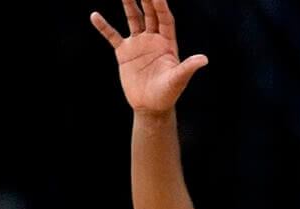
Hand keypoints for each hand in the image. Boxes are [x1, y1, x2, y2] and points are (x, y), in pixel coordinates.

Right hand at [89, 0, 208, 115]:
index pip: (165, 19)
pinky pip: (112, 36)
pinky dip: (104, 26)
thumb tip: (204, 59)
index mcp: (167, 43)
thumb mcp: (178, 80)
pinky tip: (95, 16)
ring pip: (133, 19)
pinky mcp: (124, 53)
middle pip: (149, 14)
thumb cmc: (168, 94)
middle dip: (146, 0)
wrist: (151, 106)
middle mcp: (153, 40)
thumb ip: (188, 67)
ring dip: (128, 5)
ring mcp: (138, 45)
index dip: (161, 6)